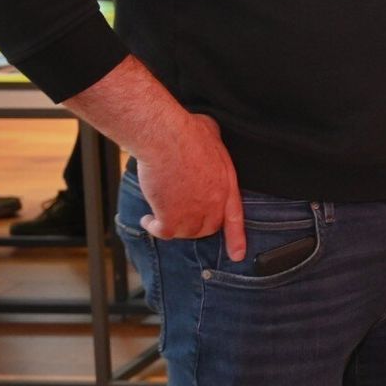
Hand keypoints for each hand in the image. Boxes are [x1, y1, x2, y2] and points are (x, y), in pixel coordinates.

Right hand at [137, 113, 245, 259]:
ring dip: (173, 226)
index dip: (237, 238)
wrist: (167, 138)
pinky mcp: (171, 216)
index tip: (237, 255)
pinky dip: (154, 228)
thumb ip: (213, 146)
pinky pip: (164, 232)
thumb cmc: (186, 130)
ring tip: (160, 215)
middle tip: (178, 215)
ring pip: (186, 232)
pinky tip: (148, 220)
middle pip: (208, 228)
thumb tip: (207, 134)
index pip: (235, 218)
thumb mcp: (213, 134)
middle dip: (195, 225)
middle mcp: (214, 203)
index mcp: (227, 185)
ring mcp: (194, 212)